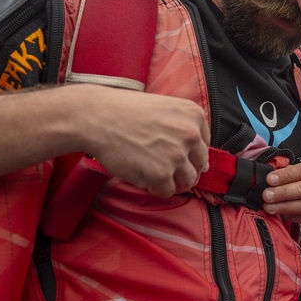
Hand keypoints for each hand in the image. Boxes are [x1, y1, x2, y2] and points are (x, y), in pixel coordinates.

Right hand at [79, 86, 209, 196]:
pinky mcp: (161, 174)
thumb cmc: (125, 112)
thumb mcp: (164, 108)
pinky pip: (168, 191)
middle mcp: (190, 134)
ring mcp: (177, 155)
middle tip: (161, 166)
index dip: (189, 153)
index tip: (173, 153)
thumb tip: (202, 162)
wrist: (96, 117)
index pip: (204, 145)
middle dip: (183, 170)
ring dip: (171, 181)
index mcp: (193, 115)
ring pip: (187, 181)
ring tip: (152, 171)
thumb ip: (184, 129)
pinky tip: (142, 174)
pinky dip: (156, 188)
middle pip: (199, 165)